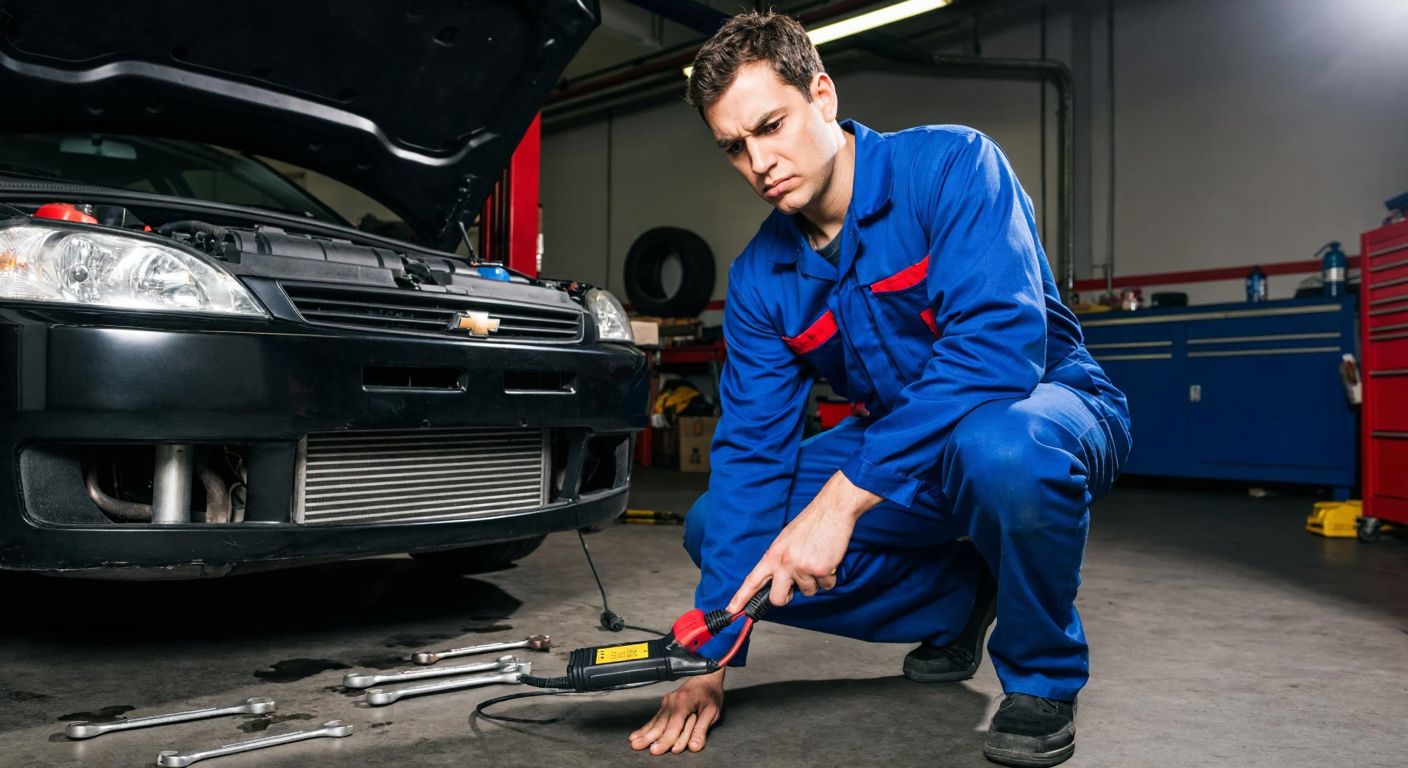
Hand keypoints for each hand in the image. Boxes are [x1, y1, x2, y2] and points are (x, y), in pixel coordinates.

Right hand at [628, 669, 724, 754]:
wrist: (707, 676)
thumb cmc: (710, 693)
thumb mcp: (712, 712)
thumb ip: (701, 730)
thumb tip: (694, 746)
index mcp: (684, 703)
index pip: (674, 726)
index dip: (665, 740)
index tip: (657, 750)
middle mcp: (672, 702)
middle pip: (660, 724)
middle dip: (648, 737)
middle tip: (637, 746)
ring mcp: (667, 702)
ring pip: (655, 721)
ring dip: (644, 733)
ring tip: (634, 742)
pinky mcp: (665, 704)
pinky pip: (655, 718)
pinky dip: (645, 727)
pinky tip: (637, 734)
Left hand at [725, 471, 880, 612]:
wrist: (832, 510)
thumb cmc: (810, 524)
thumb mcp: (785, 540)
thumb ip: (779, 560)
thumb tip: (779, 579)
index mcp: (773, 554)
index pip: (753, 580)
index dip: (740, 597)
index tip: (730, 610)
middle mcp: (784, 563)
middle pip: (777, 598)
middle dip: (785, 597)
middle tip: (794, 588)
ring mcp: (802, 567)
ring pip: (807, 591)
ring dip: (814, 581)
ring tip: (817, 559)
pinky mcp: (820, 570)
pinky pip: (826, 586)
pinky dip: (830, 577)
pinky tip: (829, 560)